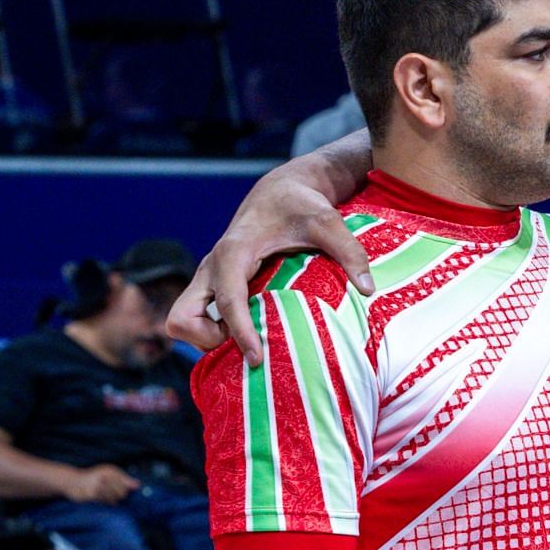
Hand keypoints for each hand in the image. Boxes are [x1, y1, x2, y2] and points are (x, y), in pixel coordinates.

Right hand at [66, 464, 138, 504]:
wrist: (72, 481)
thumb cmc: (94, 478)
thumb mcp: (109, 474)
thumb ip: (124, 480)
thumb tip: (138, 485)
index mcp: (110, 471)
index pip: (125, 484)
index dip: (125, 490)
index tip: (122, 491)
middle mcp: (104, 477)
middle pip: (121, 493)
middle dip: (119, 496)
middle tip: (113, 496)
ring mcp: (97, 487)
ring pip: (112, 499)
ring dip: (111, 501)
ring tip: (105, 497)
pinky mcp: (90, 496)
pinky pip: (103, 503)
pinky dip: (103, 504)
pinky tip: (99, 500)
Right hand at [166, 172, 373, 364]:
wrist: (279, 192)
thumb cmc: (301, 206)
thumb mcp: (328, 222)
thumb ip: (350, 252)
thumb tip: (368, 289)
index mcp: (234, 252)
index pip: (227, 301)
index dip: (240, 333)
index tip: (257, 358)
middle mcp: (211, 267)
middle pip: (180, 318)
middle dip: (205, 339)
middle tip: (247, 343)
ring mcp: (208, 277)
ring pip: (181, 319)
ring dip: (206, 337)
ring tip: (247, 337)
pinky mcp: (211, 284)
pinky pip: (195, 316)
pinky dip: (211, 330)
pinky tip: (248, 330)